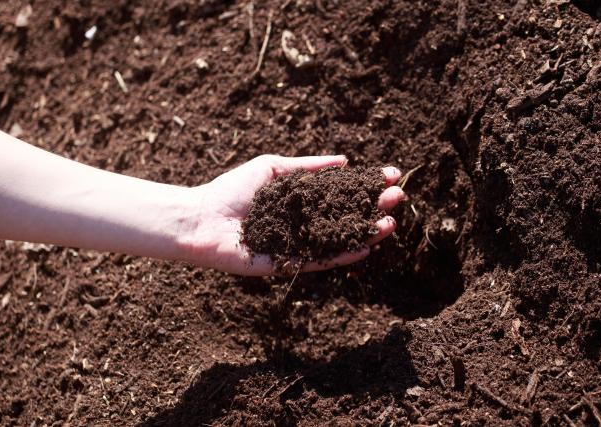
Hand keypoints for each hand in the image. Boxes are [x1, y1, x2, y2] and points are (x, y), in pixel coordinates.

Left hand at [180, 154, 404, 275]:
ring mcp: (298, 244)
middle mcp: (303, 222)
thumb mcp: (273, 169)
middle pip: (346, 215)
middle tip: (398, 197)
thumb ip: (308, 167)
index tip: (391, 174)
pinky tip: (364, 248)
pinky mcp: (287, 264)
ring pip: (338, 240)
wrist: (201, 219)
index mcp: (300, 199)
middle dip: (373, 206)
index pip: (341, 192)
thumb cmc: (231, 191)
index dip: (366, 184)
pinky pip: (319, 260)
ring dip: (365, 232)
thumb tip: (344, 161)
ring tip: (390, 223)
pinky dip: (341, 255)